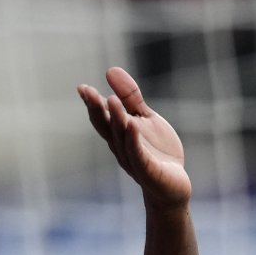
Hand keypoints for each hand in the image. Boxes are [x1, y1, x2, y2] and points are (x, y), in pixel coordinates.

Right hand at [78, 67, 191, 208]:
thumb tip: (110, 69)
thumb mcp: (144, 118)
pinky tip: (132, 125)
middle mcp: (120, 147)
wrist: (173, 184)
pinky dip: (133, 140)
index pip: (101, 117)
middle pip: (106, 126)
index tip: (82, 88)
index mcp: (118, 134)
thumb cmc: (157, 151)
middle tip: (88, 91)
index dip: (91, 103)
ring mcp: (133, 159)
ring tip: (111, 100)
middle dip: (96, 109)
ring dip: (116, 119)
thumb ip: (130, 97)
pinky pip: (138, 154)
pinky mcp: (148, 171)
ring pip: (121, 138)